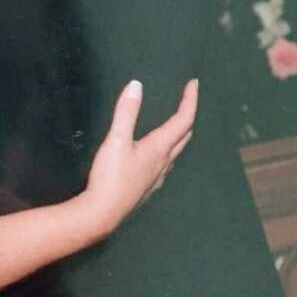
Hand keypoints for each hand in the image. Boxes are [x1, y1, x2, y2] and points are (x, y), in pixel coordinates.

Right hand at [85, 78, 197, 234]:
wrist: (102, 213)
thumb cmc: (111, 176)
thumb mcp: (116, 140)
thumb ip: (126, 112)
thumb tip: (136, 85)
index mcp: (159, 148)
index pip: (183, 120)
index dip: (190, 100)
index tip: (193, 83)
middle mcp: (164, 162)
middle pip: (184, 136)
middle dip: (188, 116)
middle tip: (186, 101)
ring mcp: (157, 177)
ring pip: (175, 152)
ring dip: (178, 135)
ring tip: (173, 124)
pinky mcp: (147, 188)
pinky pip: (164, 166)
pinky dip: (166, 152)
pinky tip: (155, 156)